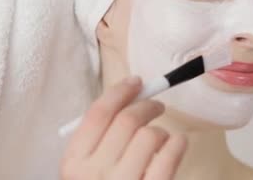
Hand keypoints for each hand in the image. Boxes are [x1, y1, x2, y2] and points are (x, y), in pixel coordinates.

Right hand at [60, 76, 186, 179]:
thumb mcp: (88, 172)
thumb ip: (100, 140)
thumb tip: (131, 96)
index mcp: (74, 163)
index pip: (99, 113)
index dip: (120, 91)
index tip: (136, 82)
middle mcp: (94, 173)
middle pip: (127, 120)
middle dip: (147, 106)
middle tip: (157, 107)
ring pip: (151, 135)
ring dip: (163, 131)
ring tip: (163, 140)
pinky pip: (170, 156)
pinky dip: (178, 144)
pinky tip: (178, 145)